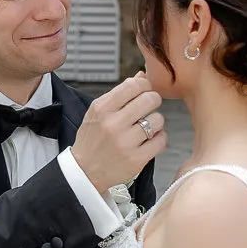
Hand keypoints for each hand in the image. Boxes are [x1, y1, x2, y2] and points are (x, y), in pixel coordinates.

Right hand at [71, 71, 166, 194]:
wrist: (85, 171)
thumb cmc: (92, 139)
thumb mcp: (98, 112)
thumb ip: (120, 94)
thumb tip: (142, 76)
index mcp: (102, 108)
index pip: (134, 85)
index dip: (144, 86)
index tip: (144, 91)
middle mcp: (113, 124)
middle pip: (150, 99)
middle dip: (153, 101)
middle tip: (147, 109)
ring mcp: (125, 142)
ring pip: (158, 120)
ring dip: (156, 122)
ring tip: (145, 128)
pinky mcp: (136, 159)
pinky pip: (161, 140)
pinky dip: (158, 139)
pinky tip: (148, 141)